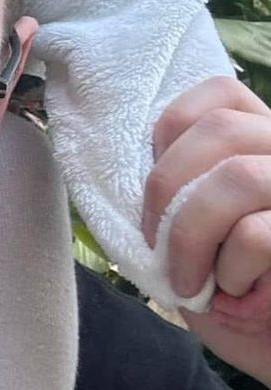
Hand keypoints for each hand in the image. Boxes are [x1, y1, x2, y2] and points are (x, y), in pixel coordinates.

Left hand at [144, 76, 270, 386]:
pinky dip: (228, 269)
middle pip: (220, 129)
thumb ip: (185, 186)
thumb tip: (132, 162)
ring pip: (238, 178)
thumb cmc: (237, 294)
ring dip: (191, 235)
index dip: (171, 131)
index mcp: (266, 142)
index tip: (154, 188)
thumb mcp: (199, 231)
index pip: (219, 95)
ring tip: (188, 280)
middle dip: (165, 186)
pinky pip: (256, 234)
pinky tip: (233, 294)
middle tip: (152, 242)